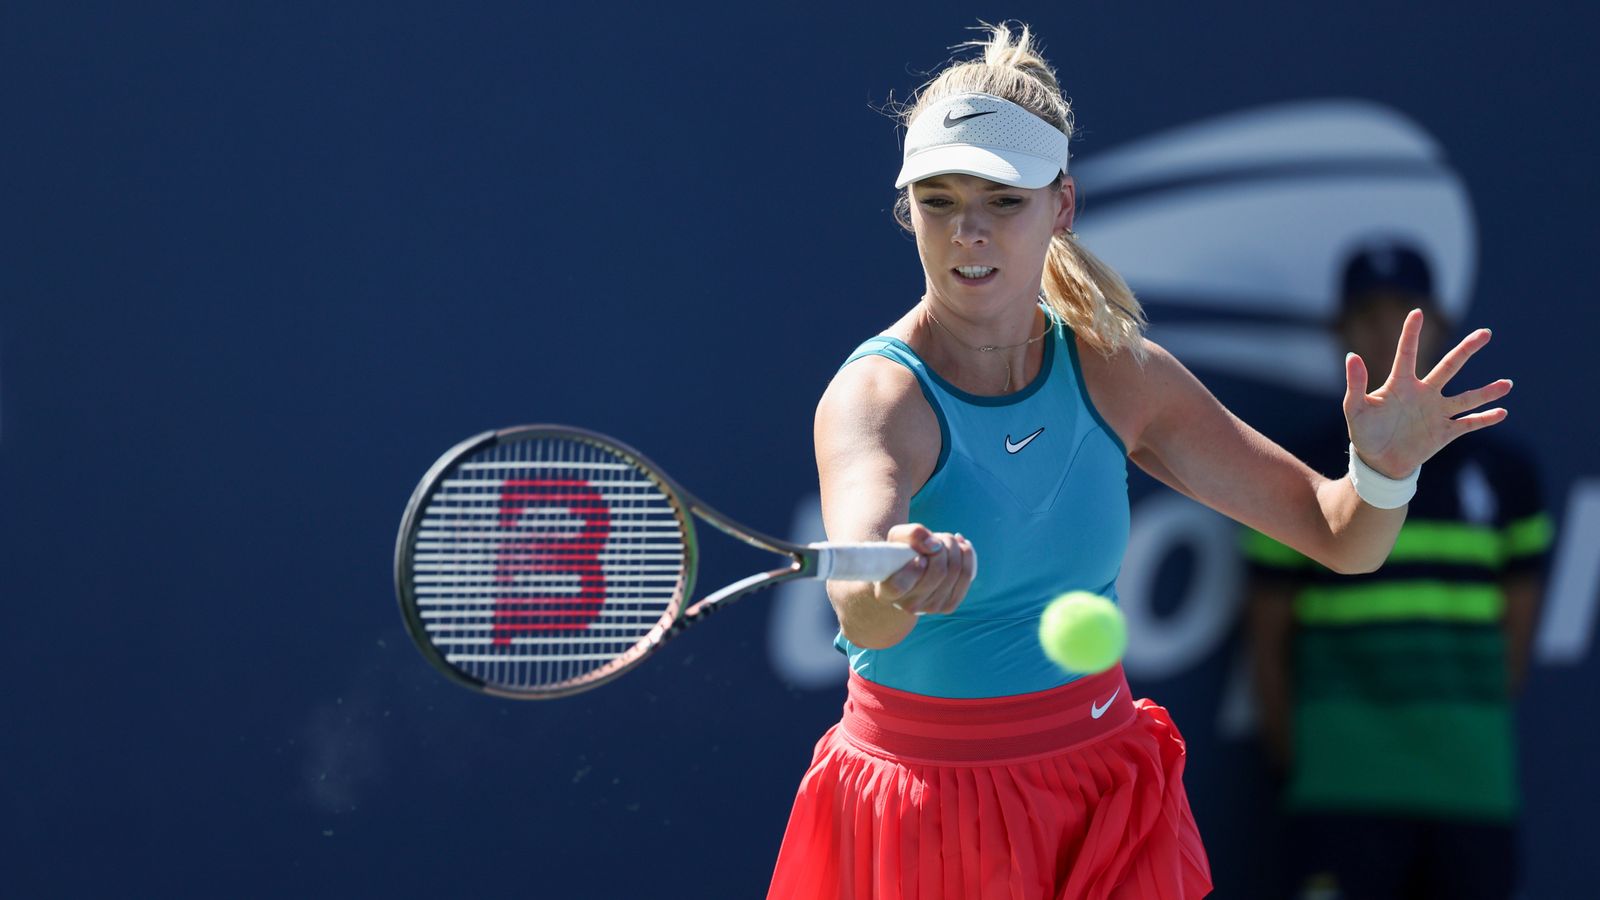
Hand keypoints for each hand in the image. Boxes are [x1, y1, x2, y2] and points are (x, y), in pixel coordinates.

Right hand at [875, 523, 975, 614]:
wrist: (911, 570)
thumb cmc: (901, 553)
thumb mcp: (899, 537)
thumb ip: (913, 534)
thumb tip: (936, 545)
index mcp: (889, 591)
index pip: (899, 585)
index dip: (913, 569)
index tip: (918, 556)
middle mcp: (909, 605)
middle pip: (939, 572)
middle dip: (942, 545)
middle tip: (935, 538)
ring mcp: (930, 608)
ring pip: (955, 571)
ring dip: (954, 547)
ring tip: (944, 541)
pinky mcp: (948, 606)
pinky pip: (966, 576)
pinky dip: (966, 554)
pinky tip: (960, 545)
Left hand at [1343, 309, 1511, 477]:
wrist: (1378, 462)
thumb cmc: (1364, 432)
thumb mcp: (1355, 409)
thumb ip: (1356, 384)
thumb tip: (1352, 356)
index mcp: (1401, 384)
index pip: (1407, 353)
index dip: (1411, 333)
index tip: (1417, 312)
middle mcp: (1424, 393)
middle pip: (1449, 366)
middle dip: (1467, 349)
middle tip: (1486, 333)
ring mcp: (1436, 412)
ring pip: (1467, 398)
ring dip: (1487, 392)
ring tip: (1507, 384)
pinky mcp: (1444, 432)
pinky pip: (1468, 424)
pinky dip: (1484, 419)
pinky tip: (1502, 412)